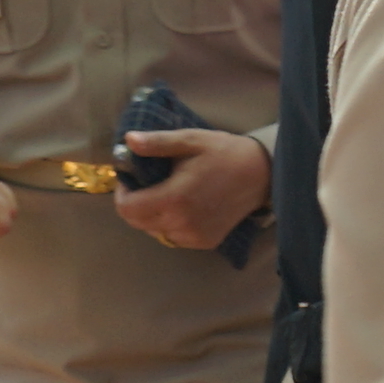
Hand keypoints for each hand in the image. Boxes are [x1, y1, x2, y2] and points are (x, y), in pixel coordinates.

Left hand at [113, 125, 273, 250]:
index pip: (127, 209)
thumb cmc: (223, 153)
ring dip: (151, 215)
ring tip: (165, 194)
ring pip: (155, 232)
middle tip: (146, 184)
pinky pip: (173, 237)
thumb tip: (129, 140)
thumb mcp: (190, 140)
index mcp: (174, 198)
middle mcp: (182, 223)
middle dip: (134, 204)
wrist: (261, 174)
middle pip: (137, 223)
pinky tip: (181, 207)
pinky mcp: (205, 242)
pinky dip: (170, 224)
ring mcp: (194, 236)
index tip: (130, 180)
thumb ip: (157, 143)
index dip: (122, 194)